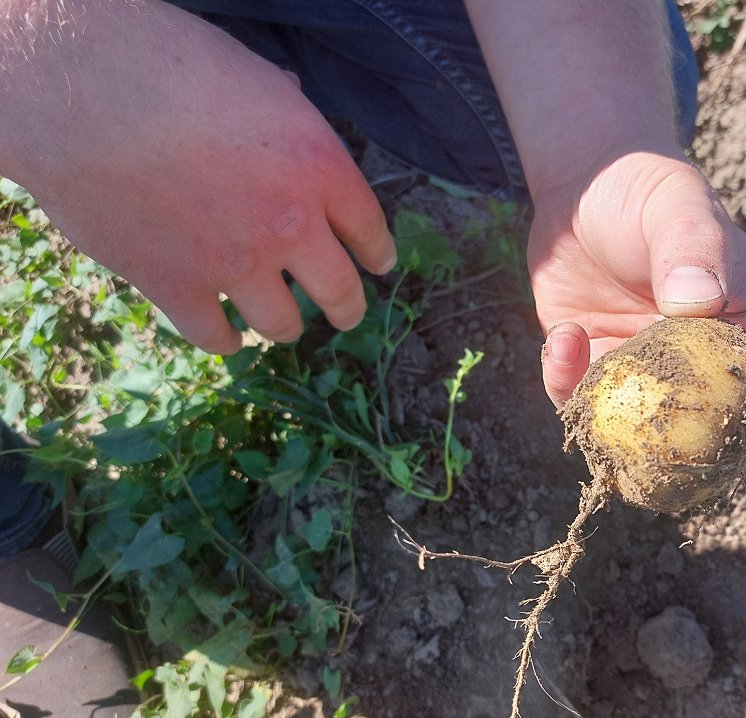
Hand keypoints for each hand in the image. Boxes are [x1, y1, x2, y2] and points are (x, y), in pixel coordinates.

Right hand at [3, 1, 394, 353]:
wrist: (78, 86)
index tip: (378, 266)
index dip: (377, 253)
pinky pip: (216, 336)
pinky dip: (225, 339)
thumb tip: (294, 97)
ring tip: (280, 324)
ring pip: (282, 324)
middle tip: (344, 314)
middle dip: (346, 307)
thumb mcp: (253, 77)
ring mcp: (237, 261)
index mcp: (318, 166)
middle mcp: (291, 223)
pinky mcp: (179, 287)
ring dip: (284, 326)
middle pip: (340, 289)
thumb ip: (285, 109)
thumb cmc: (166, 62)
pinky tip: (227, 335)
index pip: (369, 227)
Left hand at [531, 152, 745, 466]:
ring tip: (585, 370)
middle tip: (643, 456)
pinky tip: (562, 339)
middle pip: (697, 427)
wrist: (584, 185)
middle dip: (673, 453)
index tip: (734, 461)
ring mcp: (641, 367)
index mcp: (741, 328)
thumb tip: (698, 302)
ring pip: (632, 425)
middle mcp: (694, 359)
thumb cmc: (648, 191)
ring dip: (607, 422)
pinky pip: (580, 395)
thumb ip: (693, 248)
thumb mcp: (678, 208)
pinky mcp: (592, 362)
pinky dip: (566, 382)